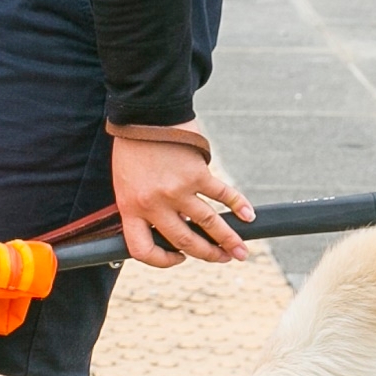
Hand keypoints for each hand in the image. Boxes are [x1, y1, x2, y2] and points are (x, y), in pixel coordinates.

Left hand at [111, 126, 254, 268]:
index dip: (161, 261)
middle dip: (207, 254)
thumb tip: (176, 227)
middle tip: (224, 259)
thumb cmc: (133, 150)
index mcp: (131, 209)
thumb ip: (145, 209)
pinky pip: (222, 194)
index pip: (143, 249)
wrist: (144, 114)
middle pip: (184, 240)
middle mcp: (155, 203)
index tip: (179, 258)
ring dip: (228, 239)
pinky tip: (248, 216)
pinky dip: (238, 205)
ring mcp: (178, 189)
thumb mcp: (126, 185)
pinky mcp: (197, 172)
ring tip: (241, 250)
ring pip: (208, 222)